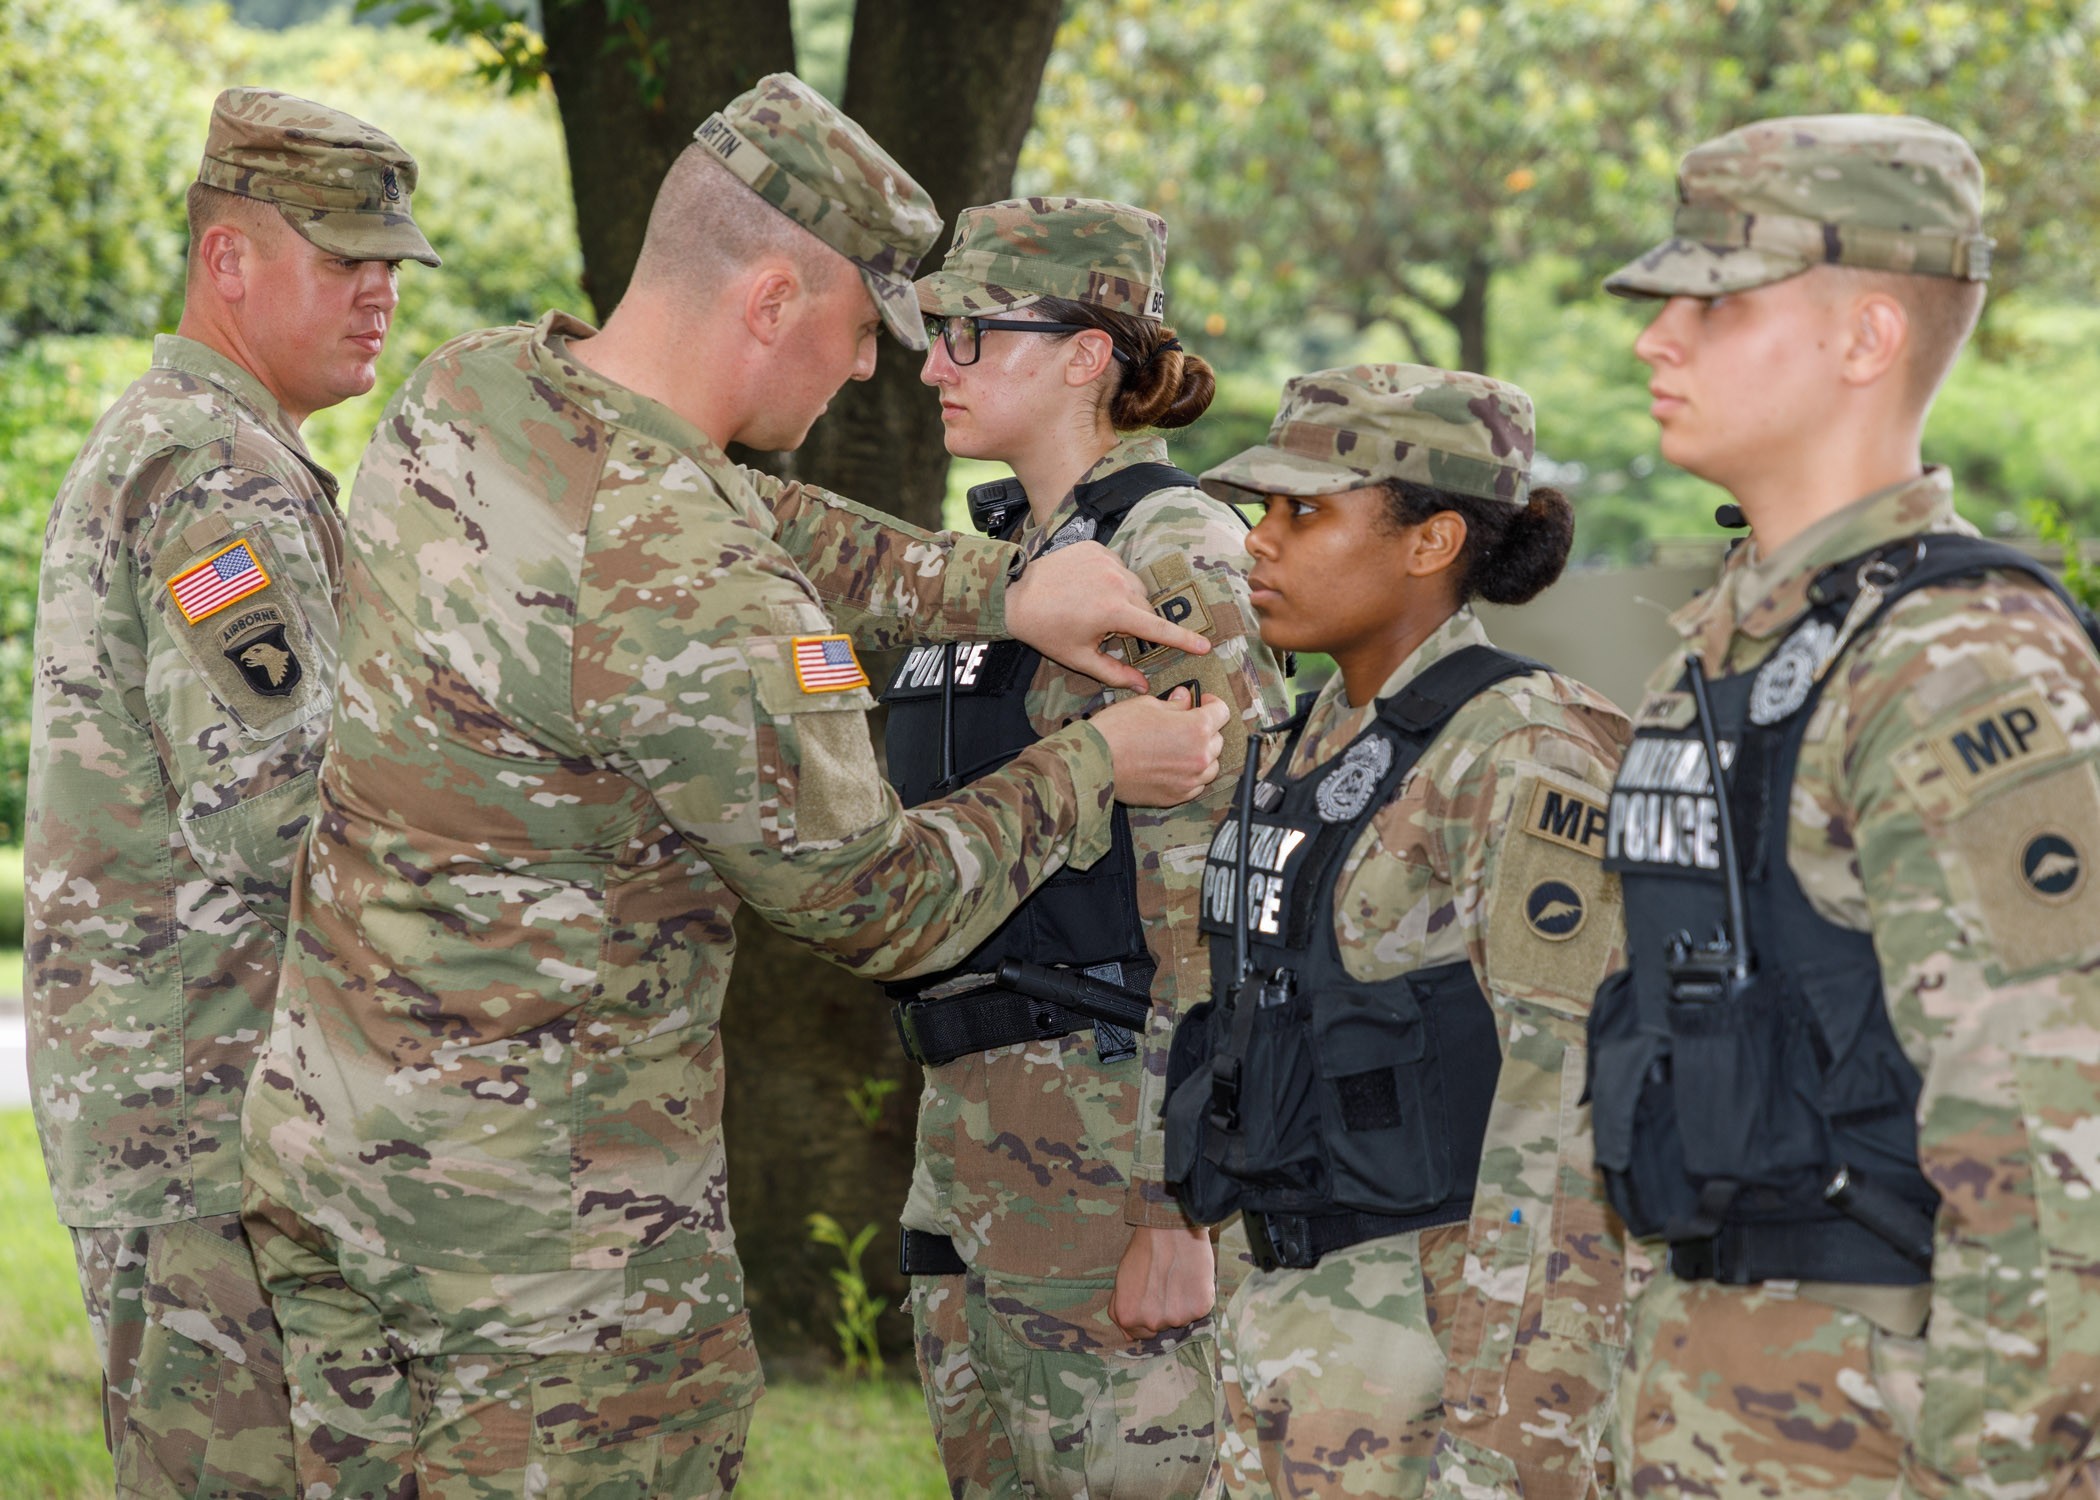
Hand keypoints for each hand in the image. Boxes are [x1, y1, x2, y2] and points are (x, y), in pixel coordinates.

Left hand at [1005, 541, 1211, 692]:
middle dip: (1137, 622)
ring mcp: (1108, 561)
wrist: (1015, 593)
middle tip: (1111, 631)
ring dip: (1126, 600)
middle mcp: (1118, 582)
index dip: (1184, 640)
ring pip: (1135, 587)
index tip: (1206, 645)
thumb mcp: (1080, 658)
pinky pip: (1119, 567)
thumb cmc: (1046, 630)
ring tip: (1096, 608)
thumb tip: (1144, 686)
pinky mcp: (1099, 548)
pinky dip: (1112, 580)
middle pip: (1146, 608)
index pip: (1159, 629)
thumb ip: (1114, 673)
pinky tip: (1089, 589)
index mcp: (1114, 611)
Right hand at [1089, 688, 1227, 806]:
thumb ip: (1174, 704)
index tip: (1201, 702)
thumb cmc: (1118, 731)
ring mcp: (1189, 780)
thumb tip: (1185, 698)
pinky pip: (1196, 786)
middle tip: (1185, 723)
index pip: (1221, 712)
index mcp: (1196, 728)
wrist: (1095, 763)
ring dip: (1202, 754)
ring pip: (1211, 766)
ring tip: (1182, 747)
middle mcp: (1199, 756)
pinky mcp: (1176, 796)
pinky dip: (1191, 775)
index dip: (1211, 703)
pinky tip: (1174, 766)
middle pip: (1217, 740)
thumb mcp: (1147, 705)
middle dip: (1206, 729)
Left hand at [1110, 1223, 1216, 1338]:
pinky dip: (1198, 1297)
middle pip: (1162, 1327)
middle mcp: (1152, 1322)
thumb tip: (1127, 1335)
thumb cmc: (1144, 1250)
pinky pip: (1200, 1310)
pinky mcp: (1200, 1308)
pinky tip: (1191, 1277)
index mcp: (1128, 1316)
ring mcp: (1177, 1317)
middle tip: (1165, 1283)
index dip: (1146, 1314)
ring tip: (1178, 1278)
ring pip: (1182, 1319)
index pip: (1139, 1334)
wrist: (1170, 1228)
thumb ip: (1119, 1310)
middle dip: (1163, 1310)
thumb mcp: (1120, 1281)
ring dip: (1182, 1304)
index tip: (1152, 1296)